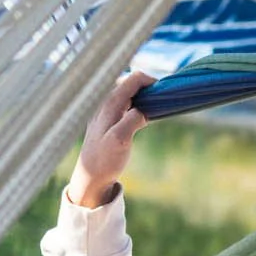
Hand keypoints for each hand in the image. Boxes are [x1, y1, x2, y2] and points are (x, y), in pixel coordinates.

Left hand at [67, 70, 152, 207]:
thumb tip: (142, 110)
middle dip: (148, 88)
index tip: (164, 93)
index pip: (133, 78)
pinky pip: (125, 104)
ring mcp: (105, 110)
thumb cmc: (104, 159)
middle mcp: (105, 103)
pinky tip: (143, 118)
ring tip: (154, 110)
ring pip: (128, 93)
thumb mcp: (120, 140)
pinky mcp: (107, 119)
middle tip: (161, 104)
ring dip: (143, 97)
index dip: (151, 82)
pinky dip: (137, 105)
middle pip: (131, 83)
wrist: (91, 176)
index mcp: (109, 104)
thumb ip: (131, 120)